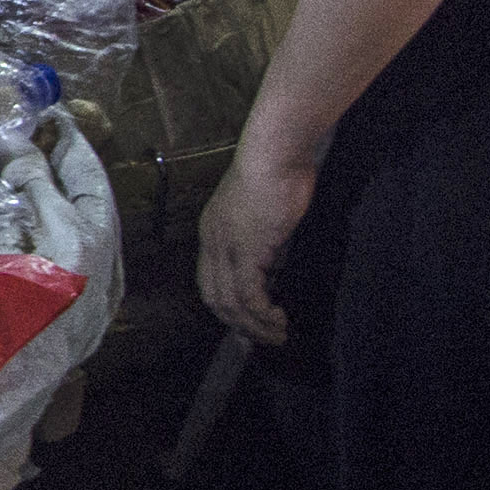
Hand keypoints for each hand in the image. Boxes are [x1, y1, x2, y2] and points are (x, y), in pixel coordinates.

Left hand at [196, 136, 319, 347]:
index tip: (251, 321)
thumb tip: (277, 263)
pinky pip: (248, 295)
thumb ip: (266, 239)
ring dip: (253, 325)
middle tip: (264, 337)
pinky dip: (262, 314)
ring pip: (229, 302)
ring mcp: (225, 246)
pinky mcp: (246, 250)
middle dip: (238, 323)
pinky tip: (279, 319)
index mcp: (213, 231)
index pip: (210, 279)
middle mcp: (212, 241)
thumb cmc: (279, 171)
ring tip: (278, 334)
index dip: (228, 305)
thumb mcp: (267, 211)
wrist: (276, 151)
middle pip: (213, 296)